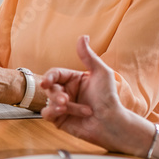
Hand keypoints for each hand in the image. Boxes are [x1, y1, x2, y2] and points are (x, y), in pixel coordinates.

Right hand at [39, 36, 149, 153]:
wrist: (111, 122)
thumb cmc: (109, 98)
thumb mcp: (101, 73)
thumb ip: (89, 56)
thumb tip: (83, 36)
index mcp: (73, 80)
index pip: (55, 74)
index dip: (49, 76)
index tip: (47, 81)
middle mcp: (66, 91)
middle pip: (49, 88)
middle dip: (56, 94)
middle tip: (65, 100)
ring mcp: (61, 106)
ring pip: (49, 101)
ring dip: (59, 105)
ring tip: (72, 108)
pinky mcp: (59, 119)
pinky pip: (47, 113)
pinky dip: (52, 112)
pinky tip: (63, 113)